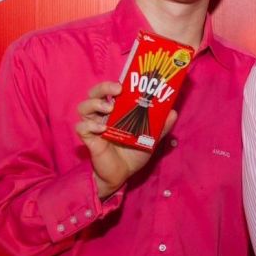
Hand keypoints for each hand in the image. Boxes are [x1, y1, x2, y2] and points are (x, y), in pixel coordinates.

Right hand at [74, 81, 176, 198]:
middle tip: (117, 90)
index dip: (114, 83)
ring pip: (83, 107)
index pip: (110, 90)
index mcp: (116, 111)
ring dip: (95, 103)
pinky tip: (102, 129)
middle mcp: (102, 115)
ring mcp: (94, 126)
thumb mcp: (151, 138)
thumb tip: (173, 112)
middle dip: (103, 87)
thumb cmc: (134, 153)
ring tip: (109, 108)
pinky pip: (81, 127)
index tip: (125, 82)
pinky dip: (90, 126)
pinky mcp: (89, 139)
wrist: (123, 174)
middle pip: (94, 93)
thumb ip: (161, 126)